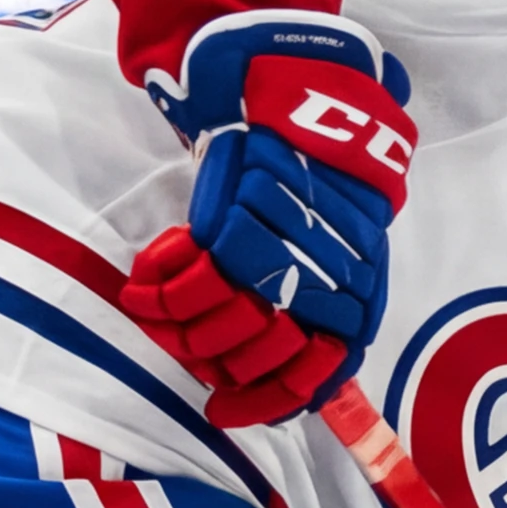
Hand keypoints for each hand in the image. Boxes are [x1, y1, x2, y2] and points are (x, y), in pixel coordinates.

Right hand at [133, 11, 413, 422]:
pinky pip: (191, 283)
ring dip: (182, 328)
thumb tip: (299, 367)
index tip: (224, 410)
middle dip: (215, 362)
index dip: (265, 401)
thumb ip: (322, 302)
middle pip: (259, 358)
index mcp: (358, 297)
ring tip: (159, 313)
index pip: (314, 376)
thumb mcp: (344, 245)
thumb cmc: (319, 180)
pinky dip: (163, 288)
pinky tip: (148, 279)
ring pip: (221, 328)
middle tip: (187, 348)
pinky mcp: (238, 230)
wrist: (305, 97)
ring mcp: (280, 261)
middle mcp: (325, 286)